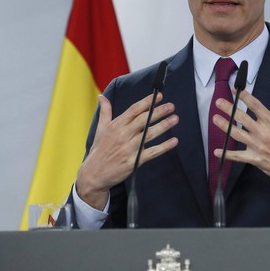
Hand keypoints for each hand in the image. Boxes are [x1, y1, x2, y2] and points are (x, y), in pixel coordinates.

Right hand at [76, 93, 178, 208]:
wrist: (94, 174)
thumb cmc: (99, 150)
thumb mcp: (100, 129)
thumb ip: (105, 112)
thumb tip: (101, 96)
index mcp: (115, 126)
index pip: (134, 110)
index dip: (147, 102)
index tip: (159, 96)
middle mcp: (122, 135)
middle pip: (144, 120)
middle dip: (159, 112)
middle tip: (171, 106)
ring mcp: (129, 149)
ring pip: (149, 134)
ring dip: (164, 126)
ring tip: (175, 119)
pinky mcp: (134, 161)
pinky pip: (152, 152)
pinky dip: (164, 147)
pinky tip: (174, 141)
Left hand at [213, 88, 269, 195]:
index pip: (256, 106)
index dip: (245, 97)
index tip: (235, 90)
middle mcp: (263, 133)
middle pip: (242, 118)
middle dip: (229, 109)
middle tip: (218, 101)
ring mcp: (257, 146)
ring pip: (237, 134)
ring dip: (224, 126)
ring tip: (214, 118)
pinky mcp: (255, 159)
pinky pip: (238, 156)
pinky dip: (227, 154)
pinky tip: (216, 151)